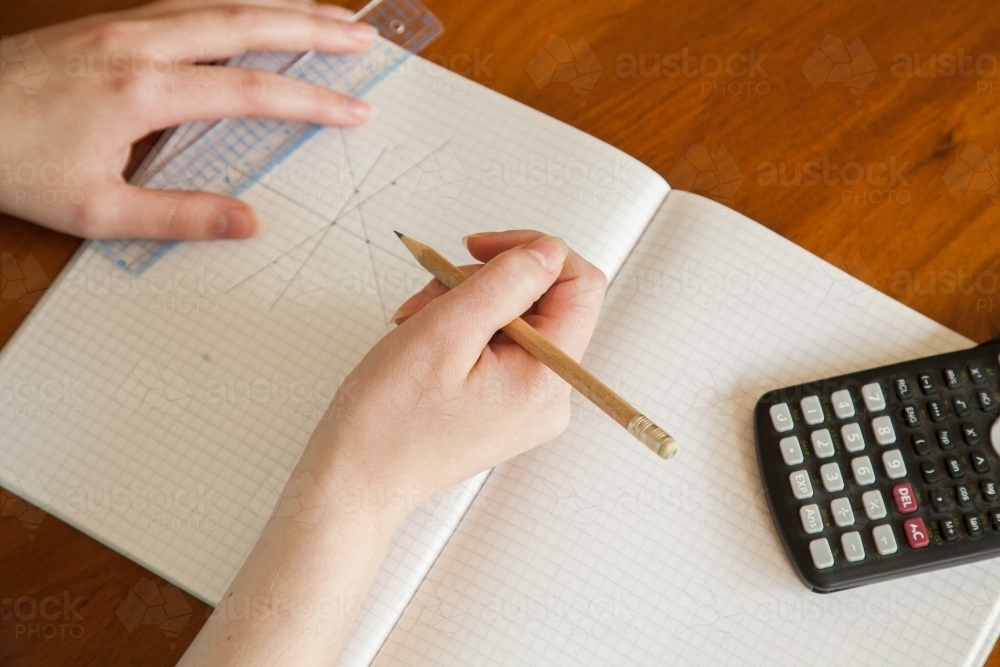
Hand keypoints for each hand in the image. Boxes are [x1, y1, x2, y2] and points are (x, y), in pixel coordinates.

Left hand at [0, 0, 374, 238]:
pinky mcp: (111, 21)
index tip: (355, 110)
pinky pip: (191, 1)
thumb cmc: (11, 161)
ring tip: (328, 14)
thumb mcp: (95, 210)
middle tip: (363, 35)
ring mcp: (125, 23)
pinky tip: (255, 10)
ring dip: (281, 6)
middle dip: (314, 27)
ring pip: (222, 2)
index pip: (252, 91)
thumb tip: (248, 222)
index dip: (312, 100)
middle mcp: (140, 43)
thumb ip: (178, 217)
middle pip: (248, 22)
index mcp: (142, 90)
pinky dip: (238, 3)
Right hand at [177, 230, 606, 665]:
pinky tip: (424, 341)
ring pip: (515, 317)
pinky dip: (460, 329)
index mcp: (548, 378)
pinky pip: (498, 345)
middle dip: (484, 282)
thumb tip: (549, 250)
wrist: (357, 481)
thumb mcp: (447, 330)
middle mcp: (550, 394)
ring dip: (463, 304)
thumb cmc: (391, 420)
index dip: (531, 251)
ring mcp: (528, 402)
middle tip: (432, 295)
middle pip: (544, 299)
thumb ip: (507, 282)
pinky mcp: (505, 405)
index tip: (479, 248)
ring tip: (417, 323)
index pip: (579, 283)